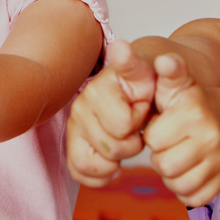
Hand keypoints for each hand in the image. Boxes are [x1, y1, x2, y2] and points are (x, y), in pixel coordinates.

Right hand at [66, 40, 154, 186]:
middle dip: (133, 142)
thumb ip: (134, 62)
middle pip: (111, 148)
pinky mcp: (73, 145)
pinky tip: (115, 163)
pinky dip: (100, 174)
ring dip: (116, 160)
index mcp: (97, 90)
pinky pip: (79, 172)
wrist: (139, 90)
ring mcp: (75, 128)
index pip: (123, 125)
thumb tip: (121, 46)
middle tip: (138, 125)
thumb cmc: (146, 82)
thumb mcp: (147, 70)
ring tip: (127, 142)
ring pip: (91, 163)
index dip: (140, 120)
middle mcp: (80, 108)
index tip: (143, 104)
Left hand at [143, 54, 219, 205]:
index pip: (153, 138)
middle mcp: (212, 136)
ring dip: (171, 175)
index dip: (152, 134)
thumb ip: (167, 72)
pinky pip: (194, 198)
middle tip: (169, 143)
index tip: (162, 125)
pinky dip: (186, 189)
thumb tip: (165, 60)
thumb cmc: (187, 104)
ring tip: (177, 156)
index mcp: (194, 111)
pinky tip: (188, 170)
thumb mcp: (175, 85)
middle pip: (164, 165)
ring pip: (178, 185)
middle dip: (160, 156)